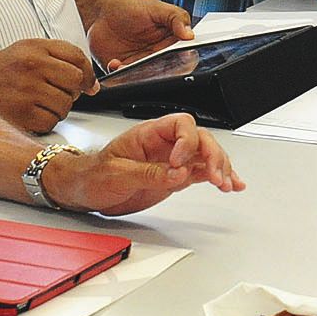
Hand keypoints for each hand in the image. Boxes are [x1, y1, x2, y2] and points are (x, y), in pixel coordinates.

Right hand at [0, 39, 96, 132]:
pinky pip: (51, 121)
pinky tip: (31, 113)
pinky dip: (45, 121)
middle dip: (72, 91)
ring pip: (66, 105)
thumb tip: (91, 85)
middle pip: (76, 81)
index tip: (88, 84)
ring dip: (58, 108)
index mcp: (35, 47)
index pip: (77, 57)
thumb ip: (58, 59)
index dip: (88, 73)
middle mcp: (32, 65)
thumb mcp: (25, 51)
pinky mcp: (22, 113)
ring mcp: (27, 89)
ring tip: (39, 103)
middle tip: (58, 94)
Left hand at [49, 113, 245, 215]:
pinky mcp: (175, 177)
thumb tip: (178, 173)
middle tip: (215, 175)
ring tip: (227, 183)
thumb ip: (148, 173)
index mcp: (149, 133)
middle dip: (212, 155)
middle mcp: (164, 144)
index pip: (180, 124)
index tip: (181, 163)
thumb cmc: (93, 175)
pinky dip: (218, 177)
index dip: (187, 141)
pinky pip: (202, 173)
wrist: (85, 191)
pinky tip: (232, 184)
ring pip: (206, 156)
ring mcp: (171, 161)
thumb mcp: (116, 173)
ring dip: (220, 167)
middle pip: (200, 138)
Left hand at [87, 0, 192, 69]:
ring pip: (145, 78)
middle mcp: (157, 54)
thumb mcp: (155, 7)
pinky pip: (124, 78)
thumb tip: (190, 34)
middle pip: (166, 72)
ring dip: (137, 76)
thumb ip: (175, 17)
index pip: (184, 56)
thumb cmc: (129, 6)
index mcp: (170, 40)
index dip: (184, 61)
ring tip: (126, 66)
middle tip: (150, 66)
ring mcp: (140, 63)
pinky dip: (119, 74)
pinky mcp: (123, 68)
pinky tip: (115, 63)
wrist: (100, 10)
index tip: (177, 60)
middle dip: (159, 73)